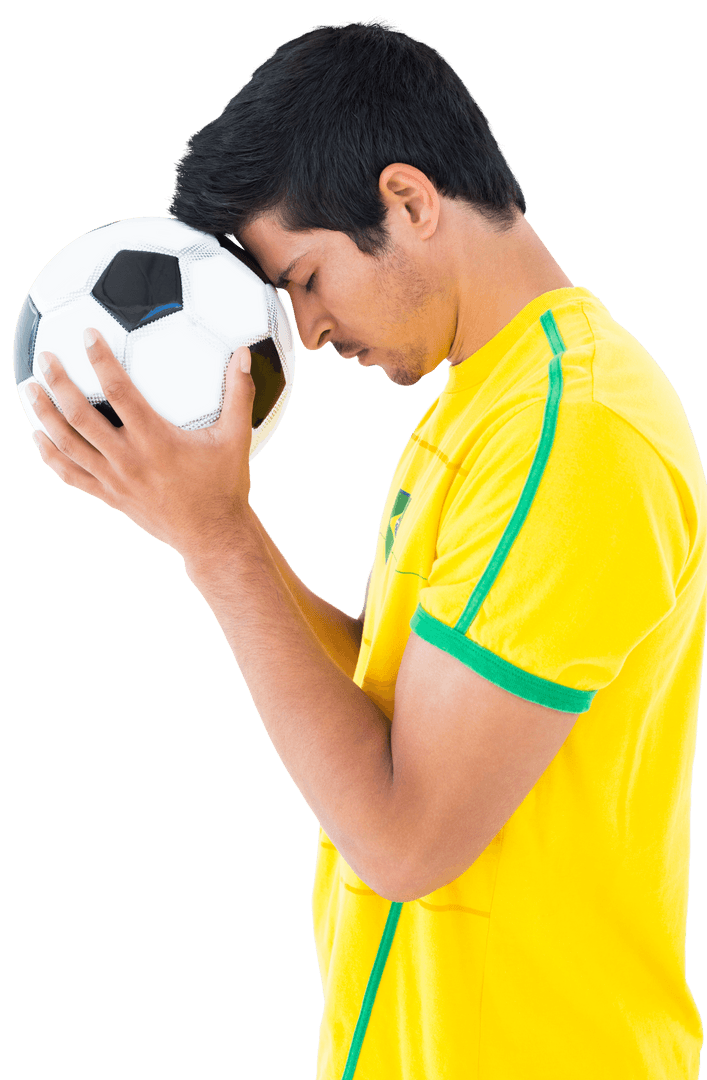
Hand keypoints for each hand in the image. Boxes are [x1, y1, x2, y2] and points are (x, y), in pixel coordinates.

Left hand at [29, 328, 255, 559]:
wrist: (212, 536)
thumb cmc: (225, 486)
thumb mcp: (236, 438)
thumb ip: (239, 394)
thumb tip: (245, 355)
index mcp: (155, 440)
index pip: (119, 391)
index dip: (100, 360)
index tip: (87, 335)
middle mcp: (128, 459)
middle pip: (81, 416)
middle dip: (58, 383)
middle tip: (45, 357)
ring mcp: (115, 480)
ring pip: (68, 445)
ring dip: (45, 416)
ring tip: (30, 390)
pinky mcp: (110, 496)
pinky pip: (72, 474)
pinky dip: (51, 456)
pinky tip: (39, 438)